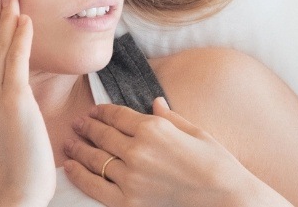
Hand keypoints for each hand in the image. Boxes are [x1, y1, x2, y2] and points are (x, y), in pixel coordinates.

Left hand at [63, 98, 275, 206]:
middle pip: (102, 135)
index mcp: (153, 128)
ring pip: (96, 159)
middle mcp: (138, 150)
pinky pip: (96, 187)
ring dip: (78, 149)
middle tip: (76, 123)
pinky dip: (80, 175)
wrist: (229, 201)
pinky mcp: (130, 203)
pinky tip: (70, 167)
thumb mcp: (194, 130)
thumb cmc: (216, 162)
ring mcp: (132, 178)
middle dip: (87, 127)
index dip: (102, 111)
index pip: (117, 115)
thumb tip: (155, 102)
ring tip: (68, 143)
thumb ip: (168, 117)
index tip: (93, 111)